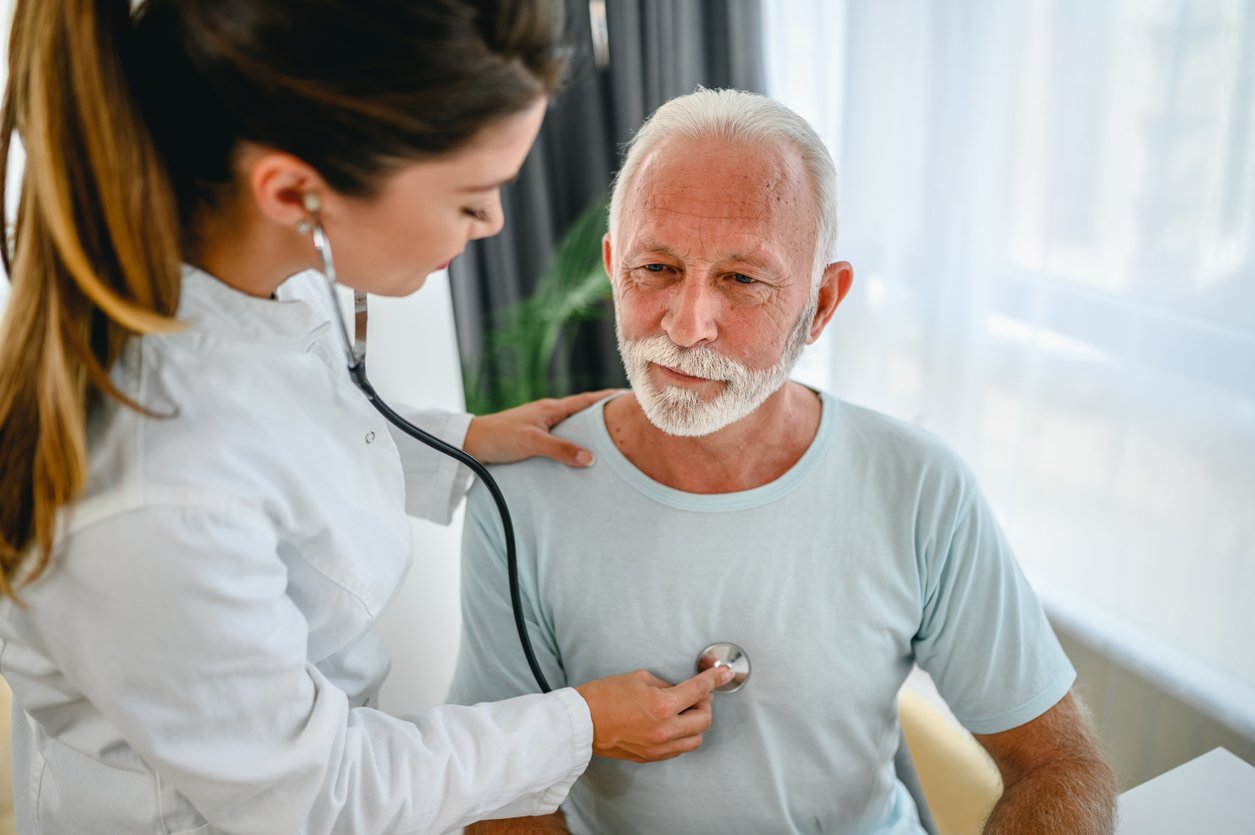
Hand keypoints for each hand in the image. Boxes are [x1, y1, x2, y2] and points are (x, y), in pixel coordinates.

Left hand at [464, 390, 620, 466]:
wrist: (470, 443)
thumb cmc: (499, 437)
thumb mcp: (532, 443)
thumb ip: (561, 450)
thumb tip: (590, 458)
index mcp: (551, 408)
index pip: (587, 400)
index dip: (608, 397)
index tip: (630, 395)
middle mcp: (548, 413)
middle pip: (583, 411)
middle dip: (604, 413)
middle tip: (627, 417)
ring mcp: (540, 425)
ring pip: (572, 424)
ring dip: (588, 428)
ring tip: (609, 436)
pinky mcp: (532, 437)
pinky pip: (561, 435)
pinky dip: (573, 440)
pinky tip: (577, 451)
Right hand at [574, 666, 732, 762]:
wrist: (581, 722)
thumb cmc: (604, 696)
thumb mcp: (639, 678)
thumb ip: (665, 685)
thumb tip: (680, 689)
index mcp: (662, 706)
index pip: (698, 691)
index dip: (714, 680)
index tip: (723, 675)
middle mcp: (664, 730)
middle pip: (704, 720)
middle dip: (704, 704)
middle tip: (696, 695)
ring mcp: (658, 747)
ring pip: (695, 739)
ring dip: (695, 723)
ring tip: (682, 711)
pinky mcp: (650, 757)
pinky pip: (678, 749)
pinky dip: (681, 736)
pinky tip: (670, 724)